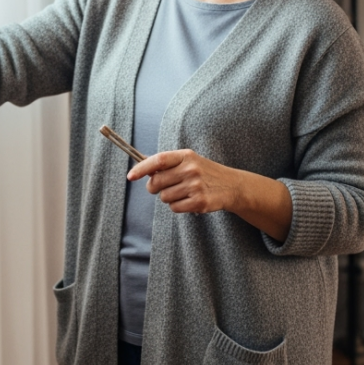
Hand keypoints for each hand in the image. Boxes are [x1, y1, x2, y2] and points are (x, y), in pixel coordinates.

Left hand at [128, 149, 242, 214]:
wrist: (232, 186)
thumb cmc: (205, 173)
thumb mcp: (190, 161)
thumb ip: (168, 165)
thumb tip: (143, 171)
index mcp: (186, 156)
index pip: (159, 160)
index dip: (142, 168)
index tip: (131, 176)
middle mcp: (191, 169)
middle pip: (157, 182)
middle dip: (155, 187)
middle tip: (165, 186)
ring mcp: (195, 186)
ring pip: (164, 197)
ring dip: (170, 198)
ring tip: (184, 192)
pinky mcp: (199, 202)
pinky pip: (174, 208)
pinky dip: (178, 207)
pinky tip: (189, 200)